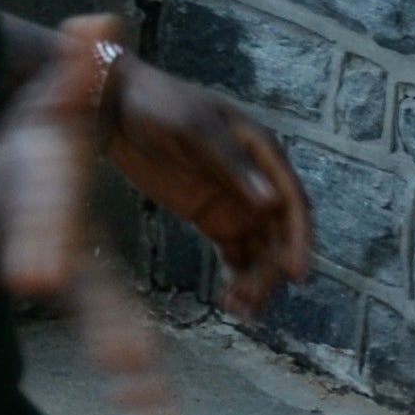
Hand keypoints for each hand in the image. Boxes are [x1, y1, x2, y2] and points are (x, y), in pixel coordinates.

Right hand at [0, 15, 170, 414]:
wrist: (2, 209)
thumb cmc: (28, 155)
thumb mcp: (47, 109)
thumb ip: (73, 67)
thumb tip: (96, 16)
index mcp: (51, 215)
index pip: (46, 231)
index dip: (36, 249)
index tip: (34, 278)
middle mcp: (61, 262)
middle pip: (80, 296)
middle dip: (97, 328)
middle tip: (118, 365)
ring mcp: (77, 294)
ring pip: (105, 330)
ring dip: (125, 364)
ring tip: (148, 406)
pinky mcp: (95, 309)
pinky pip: (119, 341)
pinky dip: (132, 372)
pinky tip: (153, 409)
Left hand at [106, 52, 313, 313]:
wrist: (115, 106)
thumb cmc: (158, 105)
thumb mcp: (194, 129)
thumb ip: (231, 164)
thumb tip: (270, 202)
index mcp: (261, 150)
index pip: (292, 202)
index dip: (299, 239)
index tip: (296, 275)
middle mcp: (255, 179)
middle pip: (278, 233)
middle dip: (271, 269)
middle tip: (251, 301)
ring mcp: (234, 200)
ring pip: (259, 249)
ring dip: (256, 279)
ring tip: (238, 310)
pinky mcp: (211, 217)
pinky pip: (235, 253)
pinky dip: (237, 277)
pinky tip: (229, 302)